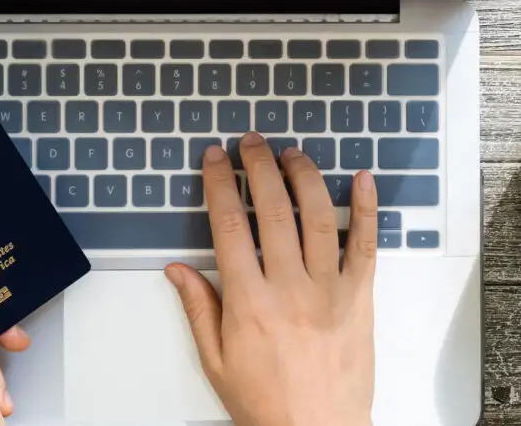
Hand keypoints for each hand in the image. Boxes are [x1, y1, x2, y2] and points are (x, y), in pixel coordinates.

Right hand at [165, 132, 376, 425]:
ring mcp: (329, 289)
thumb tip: (177, 269)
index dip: (219, 183)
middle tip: (251, 142)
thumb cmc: (265, 401)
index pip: (229, 224)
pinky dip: (365, 208)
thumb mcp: (216, 360)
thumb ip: (198, 308)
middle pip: (273, 210)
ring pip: (317, 217)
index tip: (215, 159)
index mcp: (248, 301)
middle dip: (259, 167)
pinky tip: (361, 179)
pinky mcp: (359, 297)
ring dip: (303, 177)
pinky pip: (365, 245)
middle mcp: (289, 287)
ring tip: (291, 153)